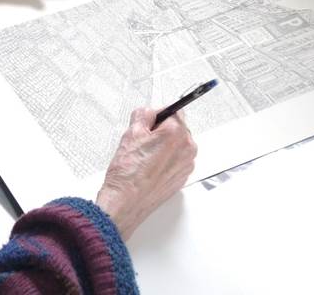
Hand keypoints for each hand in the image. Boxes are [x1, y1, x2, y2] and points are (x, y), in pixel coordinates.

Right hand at [95, 108, 197, 239]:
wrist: (126, 202)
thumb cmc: (128, 173)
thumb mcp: (131, 132)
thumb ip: (144, 114)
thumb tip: (149, 112)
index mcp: (177, 133)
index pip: (175, 110)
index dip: (158, 114)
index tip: (151, 120)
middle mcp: (187, 149)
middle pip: (178, 128)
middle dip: (162, 131)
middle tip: (143, 141)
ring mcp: (186, 165)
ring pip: (177, 145)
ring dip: (164, 146)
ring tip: (145, 156)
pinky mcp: (182, 177)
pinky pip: (176, 161)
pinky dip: (166, 161)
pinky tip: (150, 167)